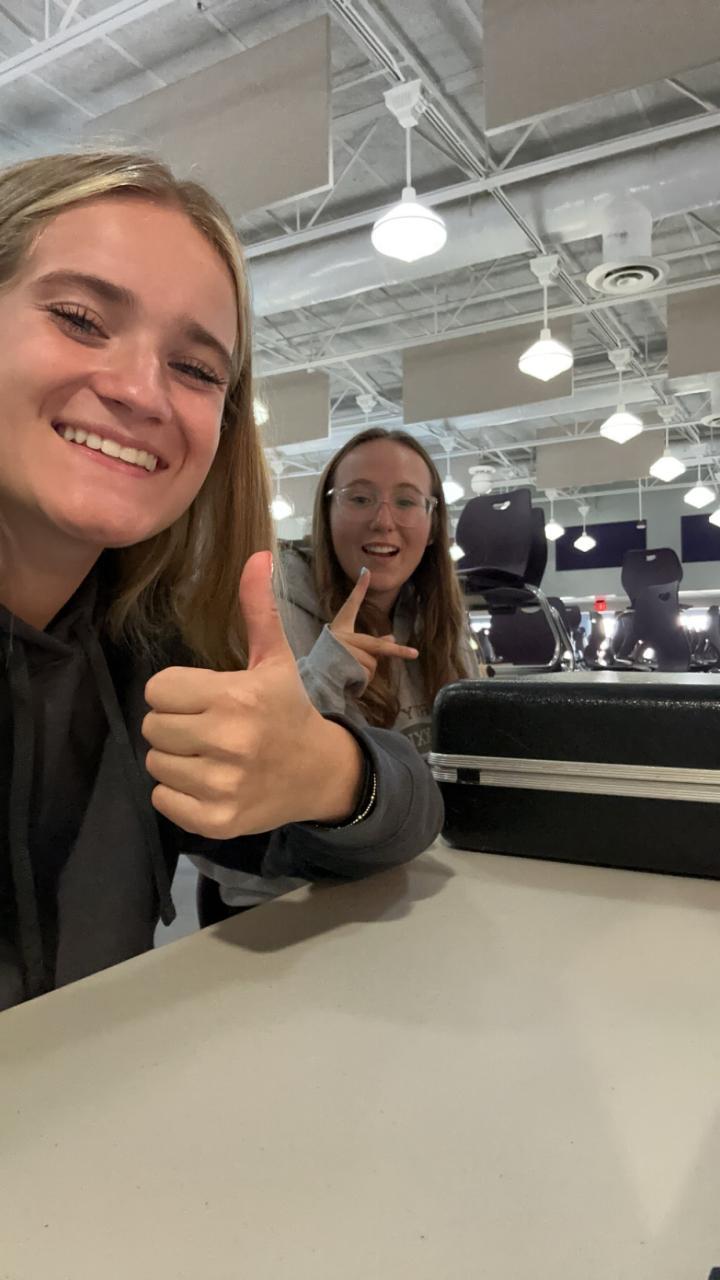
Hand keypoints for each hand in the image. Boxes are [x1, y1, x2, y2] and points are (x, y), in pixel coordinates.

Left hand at [142, 551, 364, 838]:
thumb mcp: (276, 660)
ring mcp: (223, 784)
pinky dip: (178, 794)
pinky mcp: (218, 819)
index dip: (177, 692)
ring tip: (211, 755)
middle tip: (208, 728)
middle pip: (152, 727)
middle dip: (175, 725)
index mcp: (237, 696)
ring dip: (176, 759)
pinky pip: (162, 799)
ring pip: (156, 763)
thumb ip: (258, 610)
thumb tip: (256, 555)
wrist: (322, 773)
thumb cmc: (289, 710)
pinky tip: (210, 782)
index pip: (158, 689)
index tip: (204, 699)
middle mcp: (229, 741)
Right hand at [330, 569, 418, 685]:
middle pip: (376, 645)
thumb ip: (372, 643)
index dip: (358, 588)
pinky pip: (366, 675)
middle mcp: (341, 636)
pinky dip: (363, 683)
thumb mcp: (351, 648)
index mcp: (340, 627)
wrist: (313, 681)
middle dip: (397, 651)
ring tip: (350, 675)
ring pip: (372, 665)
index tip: (366, 571)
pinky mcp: (344, 667)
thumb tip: (393, 638)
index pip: (351, 604)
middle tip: (414, 654)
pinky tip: (349, 683)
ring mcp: (343, 652)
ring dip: (367, 674)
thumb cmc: (331, 662)